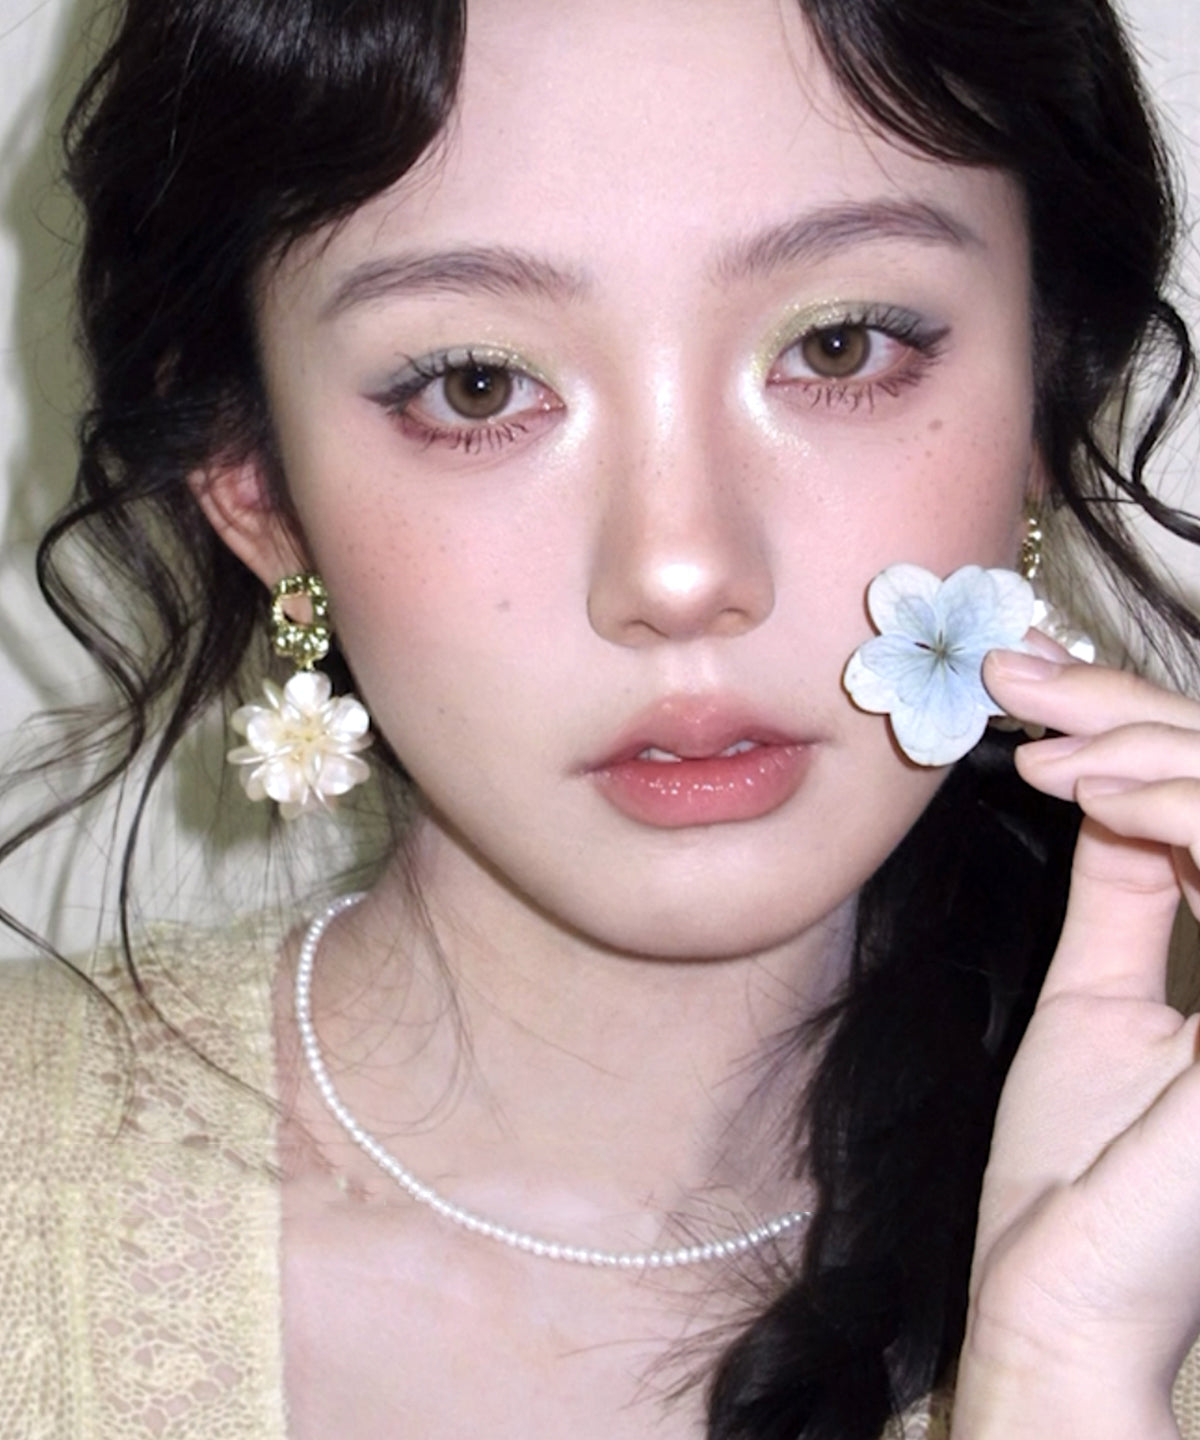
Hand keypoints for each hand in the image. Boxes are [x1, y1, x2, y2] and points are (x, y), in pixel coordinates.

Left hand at [951, 644, 1199, 1438]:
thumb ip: (1129, 889)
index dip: (1138, 730)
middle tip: (1020, 675)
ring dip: (1148, 747)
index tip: (1030, 693)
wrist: (1060, 1292)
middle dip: (1131, 709)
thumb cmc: (1078, 1171)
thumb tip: (1117, 792)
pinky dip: (1176, 805)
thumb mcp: (1102, 992)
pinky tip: (1087, 792)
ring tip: (1042, 742)